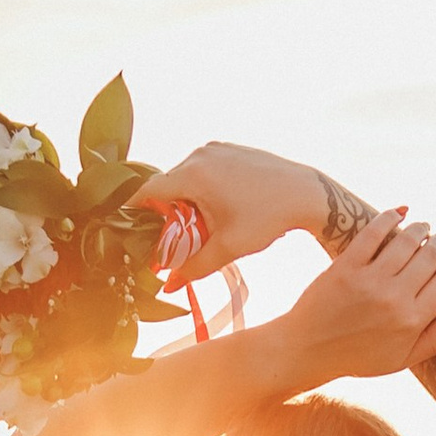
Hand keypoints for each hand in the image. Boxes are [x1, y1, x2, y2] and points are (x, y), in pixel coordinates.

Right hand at [134, 144, 316, 275]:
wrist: (306, 194)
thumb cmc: (269, 219)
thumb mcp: (228, 248)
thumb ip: (193, 267)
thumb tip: (168, 286)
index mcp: (194, 174)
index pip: (147, 191)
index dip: (134, 212)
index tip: (129, 230)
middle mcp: (200, 155)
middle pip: (166, 186)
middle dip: (165, 213)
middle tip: (171, 240)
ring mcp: (215, 149)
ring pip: (184, 178)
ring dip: (185, 202)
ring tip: (201, 227)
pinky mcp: (228, 149)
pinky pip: (202, 170)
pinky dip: (201, 190)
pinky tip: (218, 210)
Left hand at [280, 209, 435, 381]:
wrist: (307, 351)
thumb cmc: (357, 358)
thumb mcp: (401, 360)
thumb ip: (435, 339)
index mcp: (412, 322)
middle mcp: (394, 299)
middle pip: (430, 257)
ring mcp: (370, 280)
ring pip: (407, 241)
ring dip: (420, 229)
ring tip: (422, 228)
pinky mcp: (346, 266)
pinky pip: (374, 232)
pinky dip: (390, 217)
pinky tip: (400, 213)